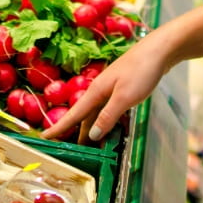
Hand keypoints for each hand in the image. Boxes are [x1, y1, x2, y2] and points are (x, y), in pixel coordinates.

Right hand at [41, 30, 174, 141]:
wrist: (158, 51)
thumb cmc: (141, 72)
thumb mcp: (124, 98)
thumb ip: (108, 117)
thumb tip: (92, 134)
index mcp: (96, 92)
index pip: (74, 114)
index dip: (59, 127)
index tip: (44, 137)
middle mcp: (100, 90)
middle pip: (85, 116)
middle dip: (77, 132)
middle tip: (72, 151)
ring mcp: (111, 88)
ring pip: (97, 112)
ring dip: (94, 128)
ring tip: (93, 145)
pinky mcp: (122, 88)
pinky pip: (109, 108)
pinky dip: (107, 120)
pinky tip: (112, 127)